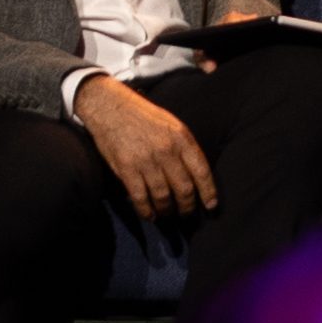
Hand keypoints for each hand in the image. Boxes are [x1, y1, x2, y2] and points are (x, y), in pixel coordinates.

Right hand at [78, 76, 216, 218]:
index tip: (211, 206)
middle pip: (184, 189)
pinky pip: (140, 198)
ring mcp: (146, 161)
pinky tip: (150, 215)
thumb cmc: (143, 116)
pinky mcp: (127, 169)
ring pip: (163, 197)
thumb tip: (196, 175)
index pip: (202, 171)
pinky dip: (146, 211)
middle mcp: (166, 150)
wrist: (110, 106)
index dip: (208, 192)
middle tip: (186, 213)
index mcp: (181, 138)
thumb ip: (184, 147)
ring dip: (167, 211)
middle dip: (187, 207)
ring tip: (167, 214)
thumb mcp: (171, 124)